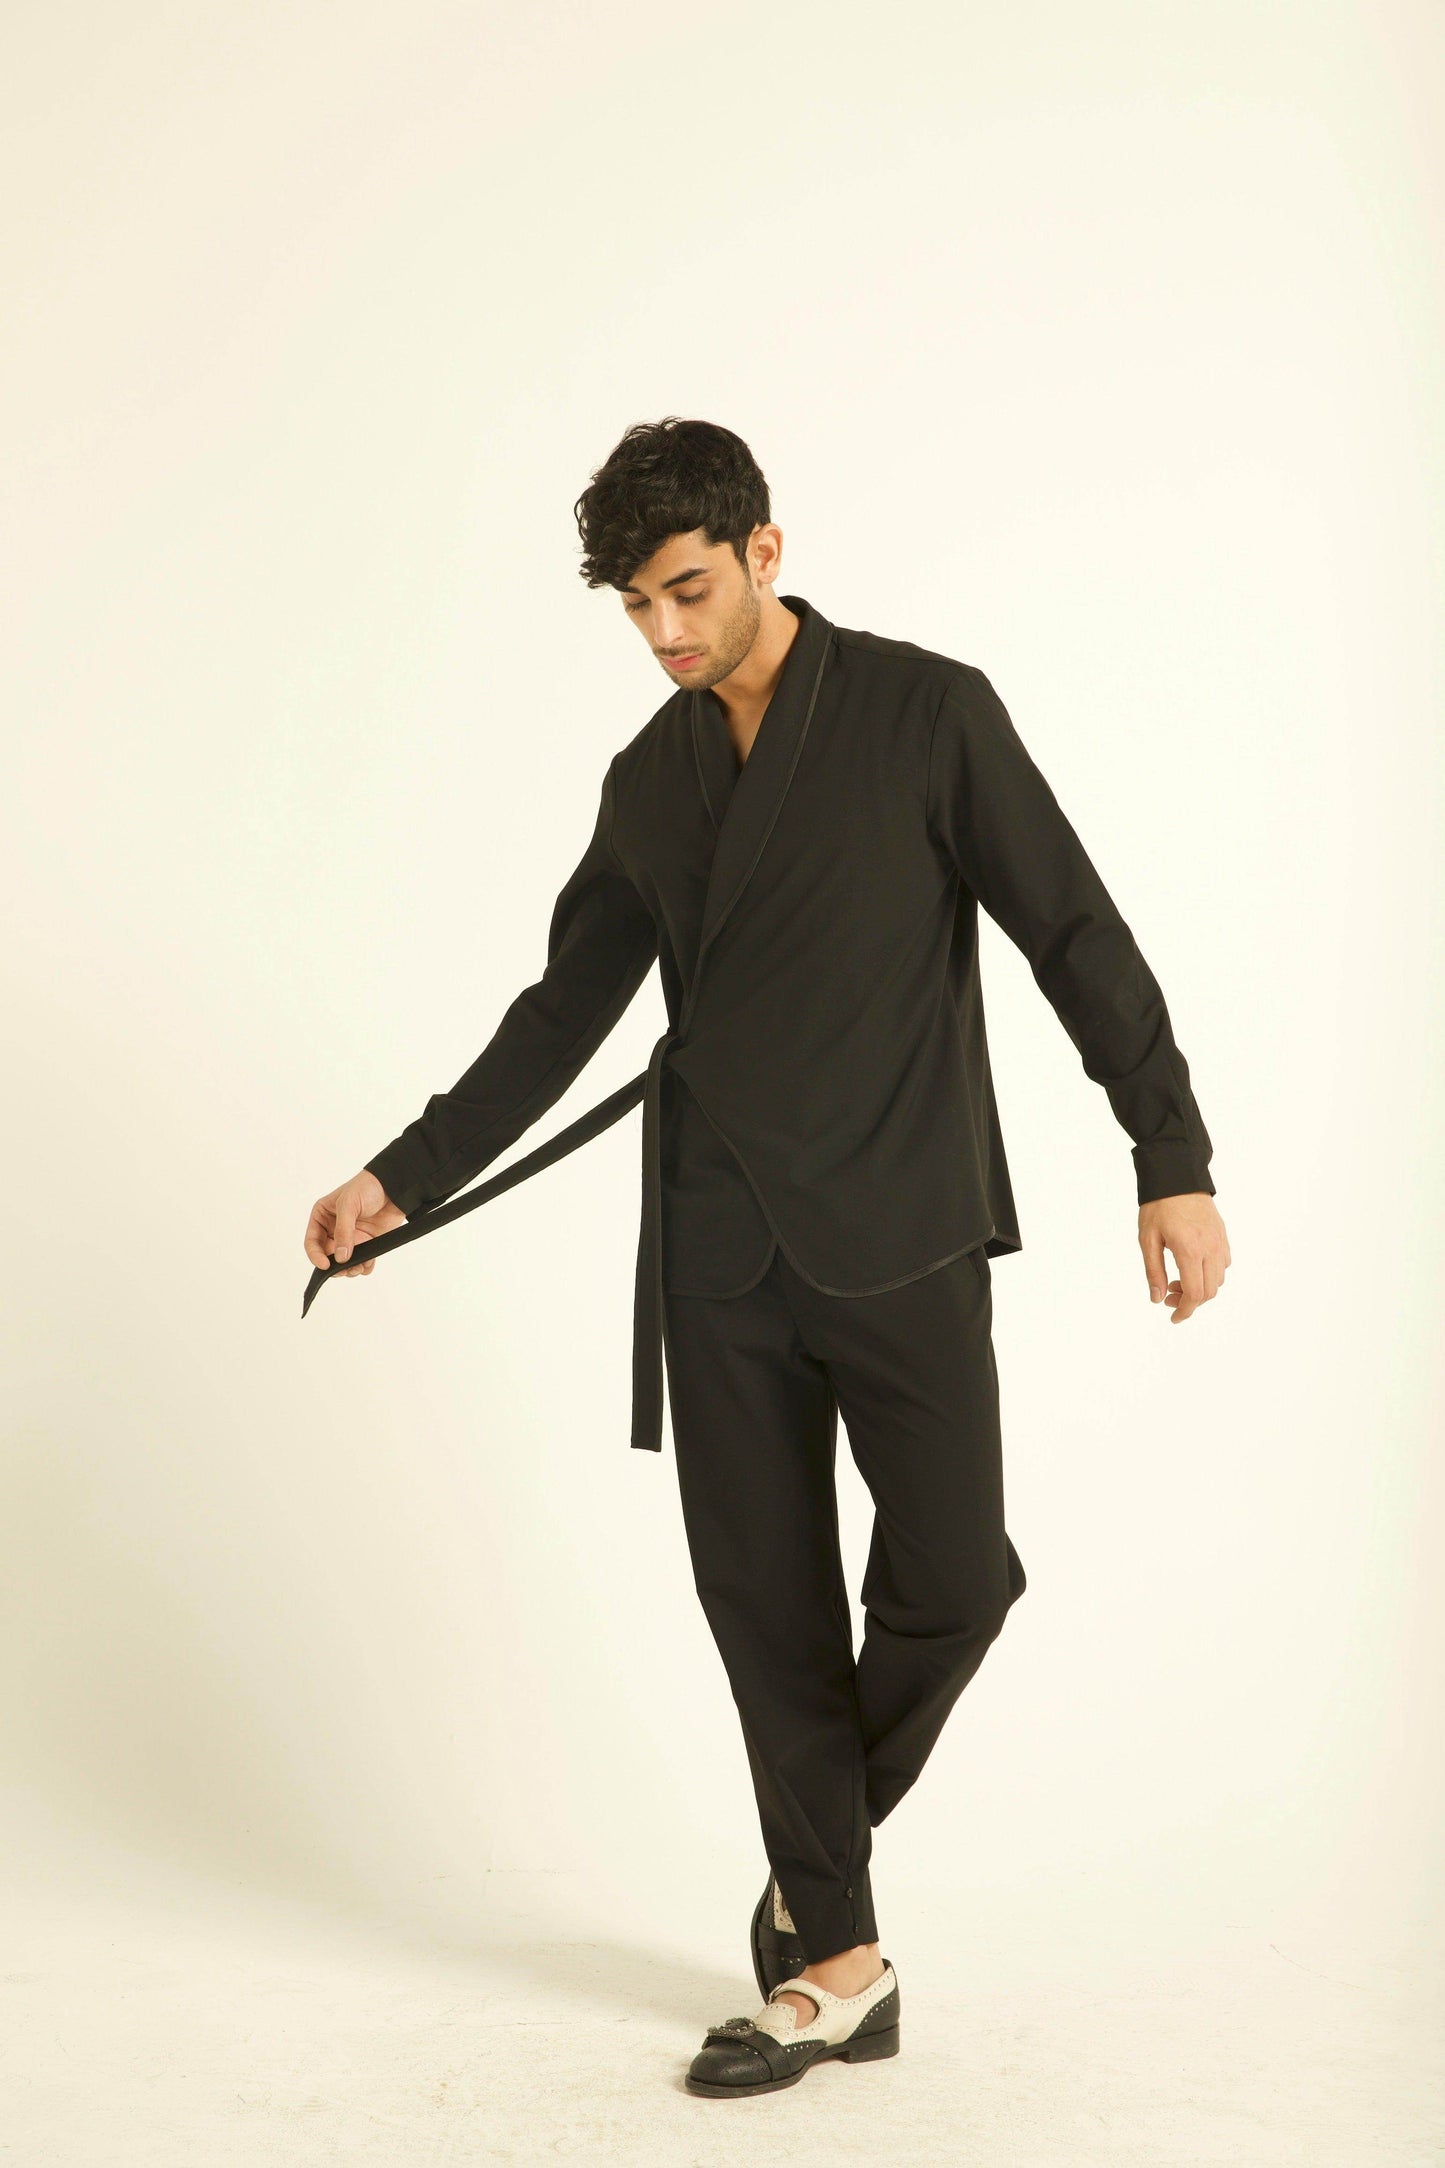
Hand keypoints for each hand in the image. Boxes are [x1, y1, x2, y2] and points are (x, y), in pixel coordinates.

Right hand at [304, 1169, 406, 1278]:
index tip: (325, 1265)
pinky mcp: (367, 1243)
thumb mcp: (349, 1204)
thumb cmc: (368, 1186)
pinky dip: (364, 1267)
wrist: (395, 1187)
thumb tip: (340, 1257)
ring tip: (359, 1267)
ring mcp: (350, 1238)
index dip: (316, 1255)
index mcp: (322, 1217)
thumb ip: (343, 1231)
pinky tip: (368, 1263)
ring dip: (350, 1269)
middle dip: (335, 1266)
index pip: (312, 1242)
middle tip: (345, 1270)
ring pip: (344, 1263)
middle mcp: (333, 1229)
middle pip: (327, 1256)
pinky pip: (362, 1262)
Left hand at [1139, 1193, 1229, 1322]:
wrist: (1177, 1176)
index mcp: (1190, 1250)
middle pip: (1209, 1291)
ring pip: (1219, 1280)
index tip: (1173, 1317)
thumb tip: (1157, 1298)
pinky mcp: (1223, 1235)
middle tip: (1169, 1295)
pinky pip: (1224, 1264)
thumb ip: (1154, 1271)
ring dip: (1201, 1288)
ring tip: (1178, 1280)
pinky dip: (1210, 1274)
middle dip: (1190, 1301)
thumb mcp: (1148, 1239)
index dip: (1185, 1311)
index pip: (1195, 1294)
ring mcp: (1220, 1242)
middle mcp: (1210, 1248)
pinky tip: (1192, 1266)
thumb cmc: (1158, 1206)